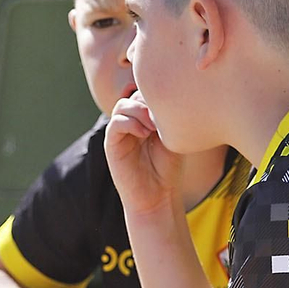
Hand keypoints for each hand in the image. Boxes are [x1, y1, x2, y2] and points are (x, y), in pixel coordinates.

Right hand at [104, 92, 182, 217]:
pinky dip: (130, 123)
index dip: (156, 92)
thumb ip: (171, 117)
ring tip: (155, 127)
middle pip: (133, 93)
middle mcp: (130, 121)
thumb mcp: (174, 137)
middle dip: (148, 99)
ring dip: (140, 110)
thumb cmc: (169, 168)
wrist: (157, 196)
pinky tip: (145, 134)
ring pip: (123, 105)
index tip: (173, 104)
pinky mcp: (111, 145)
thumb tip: (176, 95)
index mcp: (144, 117)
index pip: (145, 91)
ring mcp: (119, 132)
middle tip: (163, 116)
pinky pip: (115, 123)